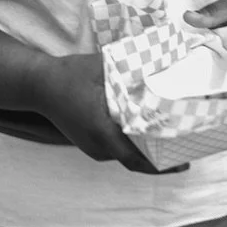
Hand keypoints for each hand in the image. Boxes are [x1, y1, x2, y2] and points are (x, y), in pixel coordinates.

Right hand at [31, 52, 186, 174]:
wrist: (39, 84)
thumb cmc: (70, 75)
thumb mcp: (103, 67)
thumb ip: (132, 67)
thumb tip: (163, 61)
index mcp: (102, 132)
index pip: (136, 158)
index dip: (161, 165)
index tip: (184, 161)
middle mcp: (98, 146)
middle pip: (136, 160)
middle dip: (162, 158)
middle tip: (187, 147)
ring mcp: (93, 148)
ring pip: (127, 156)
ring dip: (149, 152)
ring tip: (174, 141)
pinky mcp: (91, 143)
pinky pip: (119, 150)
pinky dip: (136, 146)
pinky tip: (151, 134)